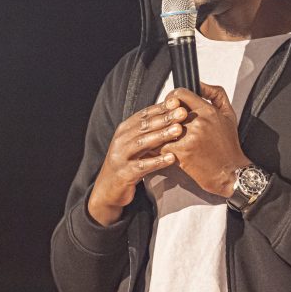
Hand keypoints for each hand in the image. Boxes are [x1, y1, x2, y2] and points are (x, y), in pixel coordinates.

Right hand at [88, 98, 188, 224]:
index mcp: (124, 130)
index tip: (178, 102)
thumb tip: (172, 113)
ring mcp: (121, 157)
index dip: (160, 108)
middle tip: (182, 112)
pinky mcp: (125, 173)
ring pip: (142, 143)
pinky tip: (172, 158)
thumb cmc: (128, 163)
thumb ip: (149, 131)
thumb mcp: (135, 144)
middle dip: (164, 118)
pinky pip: (143, 166)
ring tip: (179, 130)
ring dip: (162, 136)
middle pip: (144, 126)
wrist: (108, 189)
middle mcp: (120, 140)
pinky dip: (157, 161)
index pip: (144, 115)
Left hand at [162, 82, 249, 196]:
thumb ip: (216, 94)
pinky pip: (161, 144)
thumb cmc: (228, 145)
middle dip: (163, 113)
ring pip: (162, 127)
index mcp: (207, 111)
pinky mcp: (181, 153)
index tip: (170, 103)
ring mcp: (188, 138)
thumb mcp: (228, 114)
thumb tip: (199, 83)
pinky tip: (159, 146)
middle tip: (163, 118)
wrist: (229, 172)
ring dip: (158, 129)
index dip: (172, 97)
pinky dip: (158, 145)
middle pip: (169, 109)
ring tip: (157, 131)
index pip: (181, 94)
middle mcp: (197, 123)